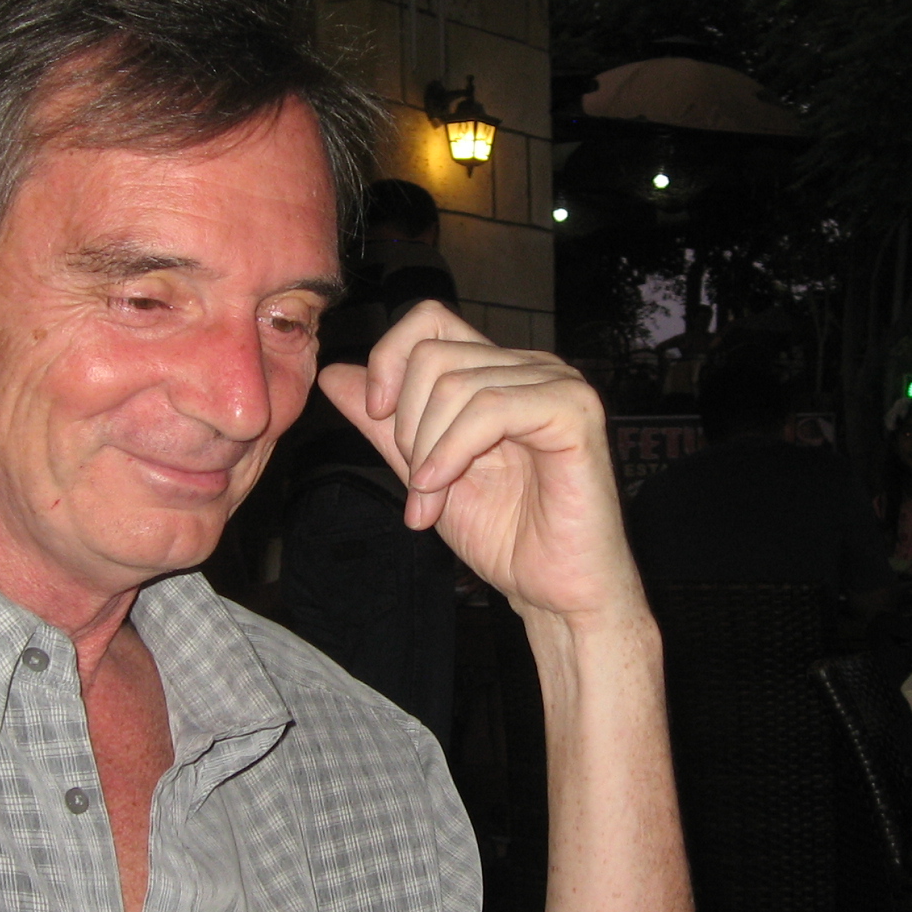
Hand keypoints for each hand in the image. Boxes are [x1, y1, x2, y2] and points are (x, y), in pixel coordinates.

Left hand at [319, 302, 640, 623]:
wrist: (555, 591)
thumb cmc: (505, 536)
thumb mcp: (424, 472)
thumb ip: (385, 425)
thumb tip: (335, 375)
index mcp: (499, 373)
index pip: (430, 321)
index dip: (390, 359)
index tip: (375, 415)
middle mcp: (532, 367)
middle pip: (434, 354)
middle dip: (407, 425)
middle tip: (417, 484)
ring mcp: (558, 385)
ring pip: (457, 383)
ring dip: (427, 450)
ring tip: (431, 500)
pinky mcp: (576, 412)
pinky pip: (492, 408)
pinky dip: (453, 450)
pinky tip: (443, 487)